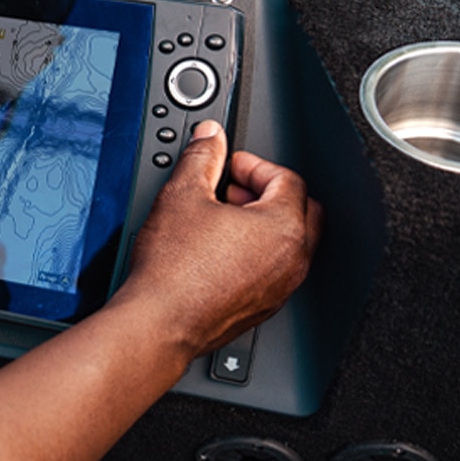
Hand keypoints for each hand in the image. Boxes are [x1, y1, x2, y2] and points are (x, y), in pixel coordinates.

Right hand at [111, 120, 322, 357]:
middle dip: (266, 192)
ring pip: (289, 242)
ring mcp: (281, 286)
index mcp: (282, 226)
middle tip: (231, 189)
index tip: (229, 166)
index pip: (287, 178)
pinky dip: (257, 253)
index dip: (254, 165)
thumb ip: (202, 157)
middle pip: (300, 209)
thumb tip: (210, 138)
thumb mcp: (181, 195)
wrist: (159, 322)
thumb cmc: (172, 271)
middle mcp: (292, 258)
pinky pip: (274, 269)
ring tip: (222, 220)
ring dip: (262, 223)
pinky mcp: (264, 306)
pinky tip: (219, 252)